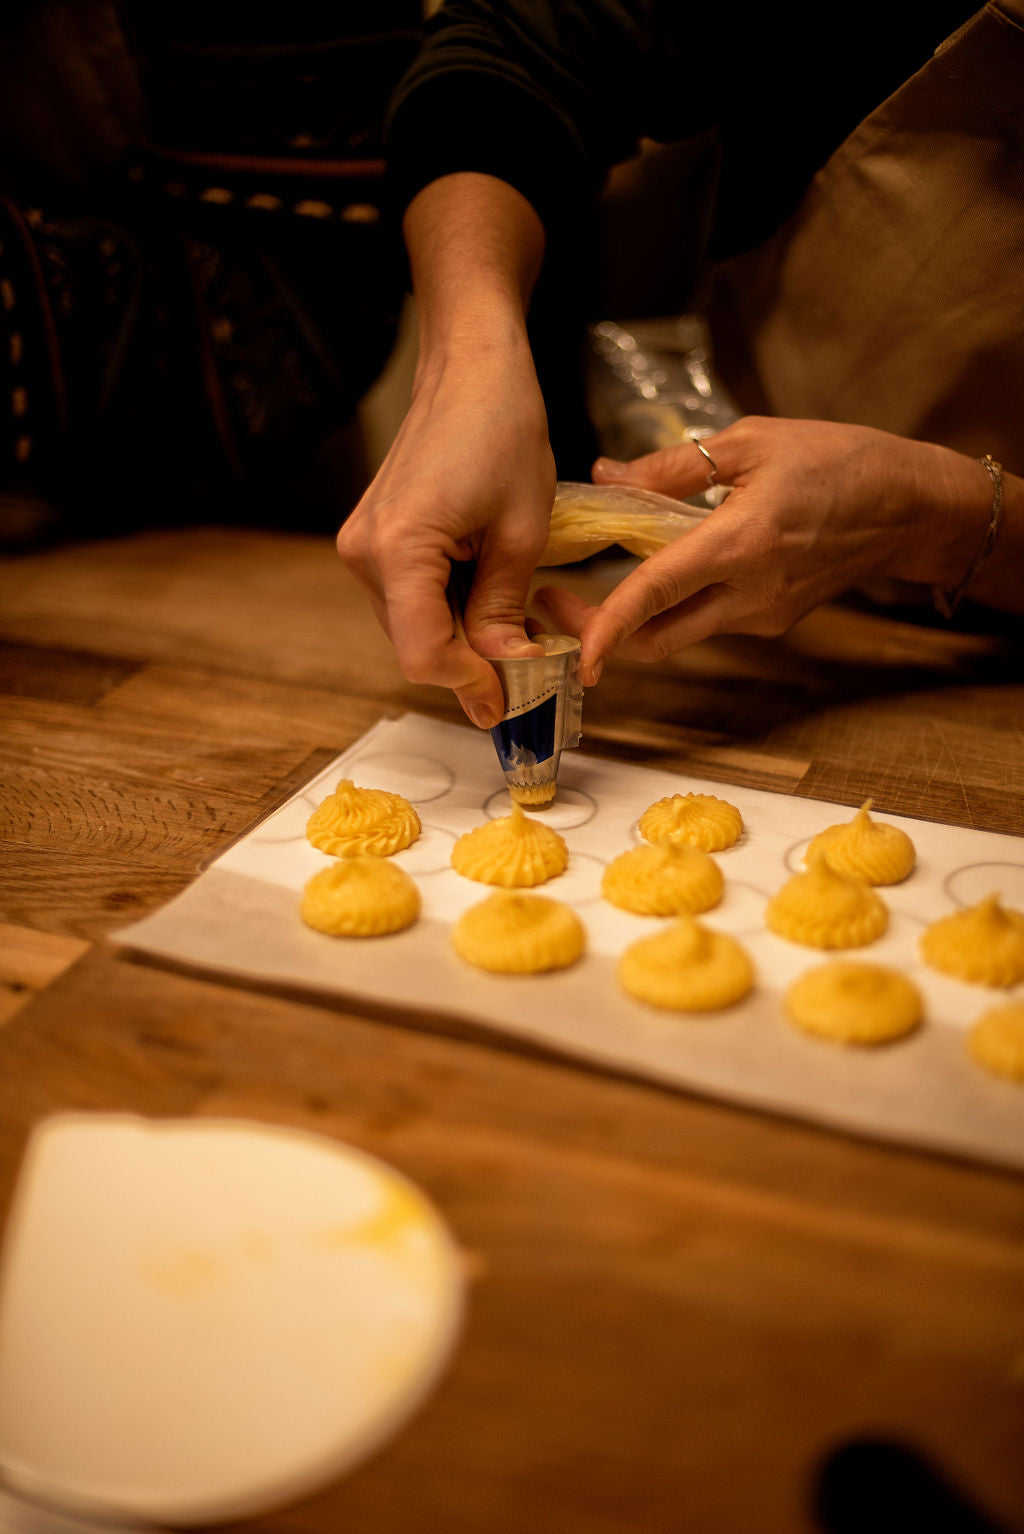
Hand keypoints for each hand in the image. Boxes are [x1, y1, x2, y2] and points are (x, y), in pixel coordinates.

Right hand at [336, 341, 553, 727]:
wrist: (470, 367)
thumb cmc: (503, 431)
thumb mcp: (521, 532)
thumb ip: (503, 611)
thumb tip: (505, 675)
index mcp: (398, 549)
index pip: (424, 654)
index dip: (470, 684)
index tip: (515, 699)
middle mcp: (364, 553)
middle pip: (415, 645)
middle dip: (472, 665)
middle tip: (531, 668)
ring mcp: (362, 545)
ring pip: (413, 627)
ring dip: (462, 637)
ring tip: (518, 620)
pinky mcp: (372, 538)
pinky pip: (410, 598)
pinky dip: (449, 609)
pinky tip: (489, 591)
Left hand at [534, 417, 991, 680]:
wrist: (909, 507)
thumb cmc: (837, 461)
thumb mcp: (751, 441)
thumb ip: (671, 466)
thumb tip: (607, 475)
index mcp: (740, 545)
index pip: (655, 595)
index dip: (606, 626)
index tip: (571, 648)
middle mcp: (749, 595)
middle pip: (657, 641)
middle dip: (599, 635)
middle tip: (557, 601)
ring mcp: (762, 616)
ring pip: (679, 634)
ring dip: (635, 617)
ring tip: (601, 573)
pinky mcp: (771, 622)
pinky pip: (708, 620)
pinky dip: (676, 603)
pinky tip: (667, 565)